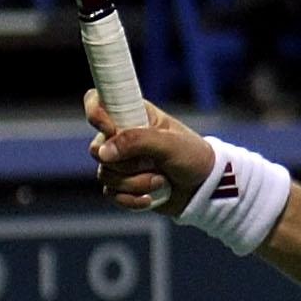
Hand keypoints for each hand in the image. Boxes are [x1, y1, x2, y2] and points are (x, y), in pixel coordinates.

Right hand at [85, 88, 214, 212]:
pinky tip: (150, 199)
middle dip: (125, 163)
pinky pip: (111, 193)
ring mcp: (120, 162)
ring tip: (161, 181)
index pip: (98, 101)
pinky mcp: (122, 185)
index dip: (96, 113)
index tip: (109, 129)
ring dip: (135, 183)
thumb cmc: (192, 157)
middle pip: (97, 149)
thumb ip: (137, 140)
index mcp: (133, 114)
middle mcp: (121, 136)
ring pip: (105, 175)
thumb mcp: (169, 144)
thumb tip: (103, 152)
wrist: (204, 189)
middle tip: (153, 163)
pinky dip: (131, 199)